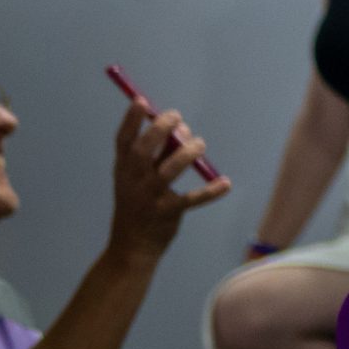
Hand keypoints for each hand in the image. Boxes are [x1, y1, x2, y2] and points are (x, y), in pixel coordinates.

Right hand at [105, 101, 230, 257]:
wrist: (132, 247)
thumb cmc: (140, 204)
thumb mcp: (142, 178)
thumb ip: (160, 153)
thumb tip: (182, 127)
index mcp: (123, 170)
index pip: (122, 141)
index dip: (130, 121)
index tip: (141, 101)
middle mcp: (132, 182)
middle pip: (142, 151)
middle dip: (159, 130)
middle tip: (177, 117)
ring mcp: (148, 199)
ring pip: (167, 172)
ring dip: (186, 154)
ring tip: (199, 144)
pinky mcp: (166, 214)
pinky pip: (190, 199)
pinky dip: (209, 191)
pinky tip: (225, 183)